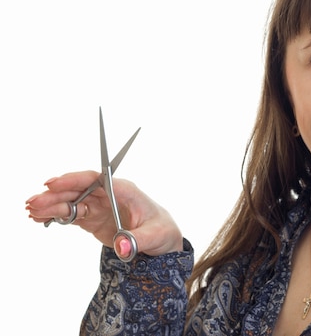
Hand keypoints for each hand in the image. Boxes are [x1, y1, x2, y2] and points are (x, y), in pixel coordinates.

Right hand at [26, 171, 183, 256]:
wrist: (162, 241)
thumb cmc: (162, 231)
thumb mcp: (155, 236)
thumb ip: (137, 240)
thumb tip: (122, 247)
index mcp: (124, 190)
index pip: (96, 179)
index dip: (73, 179)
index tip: (52, 183)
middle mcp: (109, 195)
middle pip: (78, 189)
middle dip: (55, 195)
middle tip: (33, 203)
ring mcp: (100, 206)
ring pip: (71, 201)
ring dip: (52, 205)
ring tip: (32, 212)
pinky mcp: (93, 218)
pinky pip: (72, 214)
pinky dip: (56, 216)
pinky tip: (41, 219)